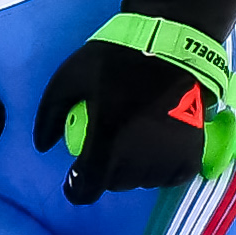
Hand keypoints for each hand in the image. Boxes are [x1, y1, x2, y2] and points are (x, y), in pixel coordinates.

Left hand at [39, 13, 235, 205]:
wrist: (173, 45)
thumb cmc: (118, 59)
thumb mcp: (70, 76)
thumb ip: (50, 114)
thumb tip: (43, 146)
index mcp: (107, 139)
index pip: (87, 189)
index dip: (76, 189)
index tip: (75, 179)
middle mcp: (138, 157)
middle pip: (114, 184)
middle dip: (104, 171)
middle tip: (107, 143)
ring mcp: (167, 158)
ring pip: (142, 182)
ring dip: (133, 170)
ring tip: (134, 141)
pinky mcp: (191, 155)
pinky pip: (171, 177)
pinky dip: (161, 169)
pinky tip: (157, 149)